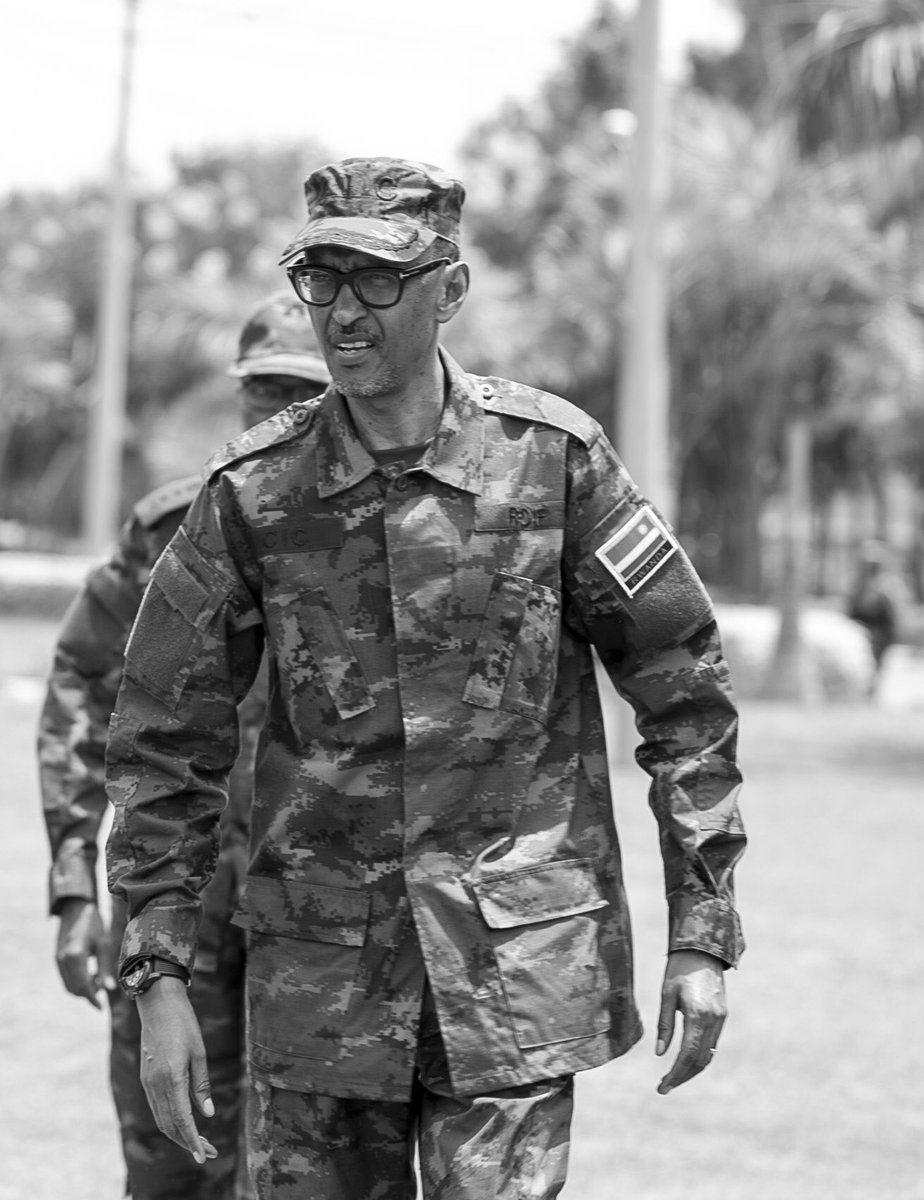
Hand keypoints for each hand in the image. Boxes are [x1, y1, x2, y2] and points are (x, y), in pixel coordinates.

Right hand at [55, 899, 116, 1008]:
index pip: (83, 986)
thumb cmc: (94, 923)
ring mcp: (58, 960)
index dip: (92, 999)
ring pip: (68, 985)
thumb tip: (110, 989)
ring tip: (97, 978)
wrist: (77, 908)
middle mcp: (64, 960)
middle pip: (74, 989)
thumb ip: (106, 967)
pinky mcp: (57, 958)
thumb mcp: (104, 944)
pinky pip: (66, 977)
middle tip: (103, 987)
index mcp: (76, 956)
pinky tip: (89, 973)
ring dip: (82, 988)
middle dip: (88, 994)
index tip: (100, 1008)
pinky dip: (76, 981)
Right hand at [137, 976, 217, 1164]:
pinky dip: (170, 1122)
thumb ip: (201, 1085)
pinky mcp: (146, 1079)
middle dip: (189, 1143)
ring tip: (199, 1143)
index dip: (193, 1141)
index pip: (182, 1120)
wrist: (158, 1004)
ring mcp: (148, 1083)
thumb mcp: (199, 1052)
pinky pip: (157, 1109)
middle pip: (170, 1126)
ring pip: (162, 1120)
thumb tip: (208, 1114)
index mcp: (171, 1078)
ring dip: (179, 1135)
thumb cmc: (183, 1024)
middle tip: (209, 1153)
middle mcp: (155, 1085)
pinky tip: (184, 1124)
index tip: (204, 1156)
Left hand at [655, 949, 725, 1094]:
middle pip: (699, 1061)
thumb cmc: (678, 969)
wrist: (702, 949)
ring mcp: (721, 1019)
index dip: (675, 1075)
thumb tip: (660, 1054)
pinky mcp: (722, 1016)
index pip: (687, 1055)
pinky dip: (700, 1057)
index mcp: (697, 1015)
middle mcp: (713, 1020)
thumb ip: (665, 1025)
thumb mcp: (666, 995)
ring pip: (708, 1055)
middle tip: (664, 1087)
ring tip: (673, 1078)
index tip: (662, 1087)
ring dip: (692, 1070)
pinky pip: (712, 1044)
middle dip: (682, 1077)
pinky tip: (686, 1060)